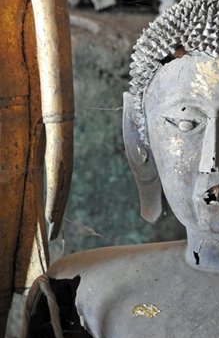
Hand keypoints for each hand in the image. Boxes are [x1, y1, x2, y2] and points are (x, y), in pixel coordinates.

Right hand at [44, 120, 73, 240]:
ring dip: (57, 213)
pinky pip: (56, 183)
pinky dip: (54, 201)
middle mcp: (64, 160)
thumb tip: (35, 147)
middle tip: (54, 236)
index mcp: (61, 156)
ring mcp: (63, 159)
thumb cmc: (52, 113)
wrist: (59, 101)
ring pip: (61, 192)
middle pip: (63, 192)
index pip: (60, 184)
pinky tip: (51, 216)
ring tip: (53, 231)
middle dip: (59, 215)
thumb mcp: (46, 133)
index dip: (57, 202)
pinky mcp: (59, 157)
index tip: (53, 220)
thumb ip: (42, 143)